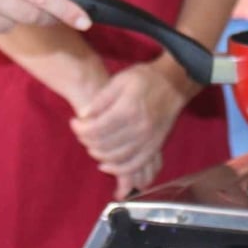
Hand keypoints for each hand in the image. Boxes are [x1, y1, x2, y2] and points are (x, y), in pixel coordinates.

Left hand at [69, 59, 187, 196]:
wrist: (174, 83)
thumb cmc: (145, 78)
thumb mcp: (120, 80)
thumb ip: (101, 99)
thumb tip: (84, 115)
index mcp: (127, 109)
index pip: (96, 129)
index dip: (80, 128)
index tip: (74, 122)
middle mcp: (138, 128)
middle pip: (104, 145)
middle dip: (87, 140)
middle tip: (81, 132)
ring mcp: (148, 140)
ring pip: (117, 158)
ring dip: (99, 155)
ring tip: (91, 145)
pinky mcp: (155, 147)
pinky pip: (134, 165)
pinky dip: (118, 169)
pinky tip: (106, 165)